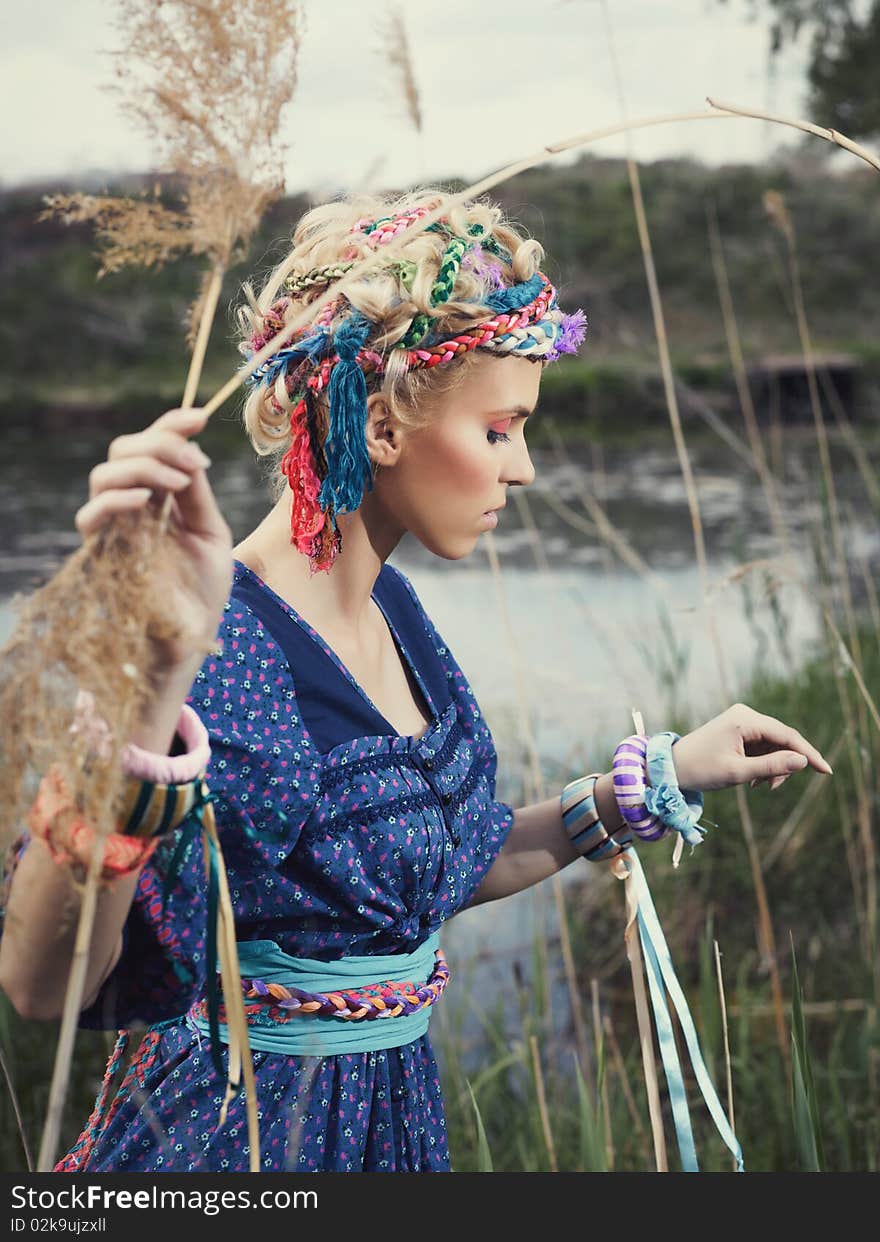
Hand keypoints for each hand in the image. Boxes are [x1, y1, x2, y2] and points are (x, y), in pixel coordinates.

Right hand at [75, 407, 233, 671]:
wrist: (192, 638)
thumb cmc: (203, 589)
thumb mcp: (211, 533)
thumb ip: (196, 495)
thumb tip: (190, 452)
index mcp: (159, 496)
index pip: (152, 446)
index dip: (171, 424)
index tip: (200, 417)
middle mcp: (131, 506)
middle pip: (123, 450)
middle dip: (160, 443)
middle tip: (194, 462)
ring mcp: (114, 528)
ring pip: (103, 474)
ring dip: (143, 467)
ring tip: (178, 483)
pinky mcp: (102, 555)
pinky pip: (91, 516)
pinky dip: (117, 500)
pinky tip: (147, 502)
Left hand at [670, 703, 831, 793]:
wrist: (672, 768)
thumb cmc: (701, 770)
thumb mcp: (738, 772)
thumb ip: (771, 766)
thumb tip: (803, 761)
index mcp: (745, 720)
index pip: (787, 735)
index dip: (808, 754)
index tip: (826, 771)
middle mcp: (746, 714)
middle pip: (782, 740)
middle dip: (783, 765)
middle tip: (772, 788)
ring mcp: (742, 721)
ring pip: (773, 745)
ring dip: (772, 767)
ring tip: (758, 786)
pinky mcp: (739, 730)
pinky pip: (762, 746)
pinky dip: (763, 763)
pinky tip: (753, 780)